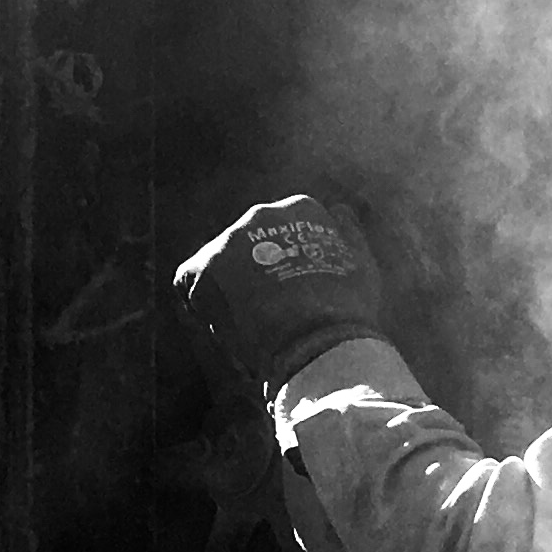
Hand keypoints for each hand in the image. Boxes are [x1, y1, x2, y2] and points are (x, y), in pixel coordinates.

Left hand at [172, 196, 387, 392]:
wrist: (318, 343)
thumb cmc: (347, 310)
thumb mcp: (362, 263)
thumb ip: (348, 233)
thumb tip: (339, 211)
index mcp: (301, 208)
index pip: (285, 230)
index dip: (288, 265)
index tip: (296, 294)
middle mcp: (260, 215)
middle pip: (250, 245)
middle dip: (256, 275)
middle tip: (272, 313)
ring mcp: (229, 240)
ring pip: (222, 265)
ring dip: (232, 291)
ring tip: (251, 327)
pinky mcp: (203, 269)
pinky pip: (190, 283)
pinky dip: (202, 303)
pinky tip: (224, 327)